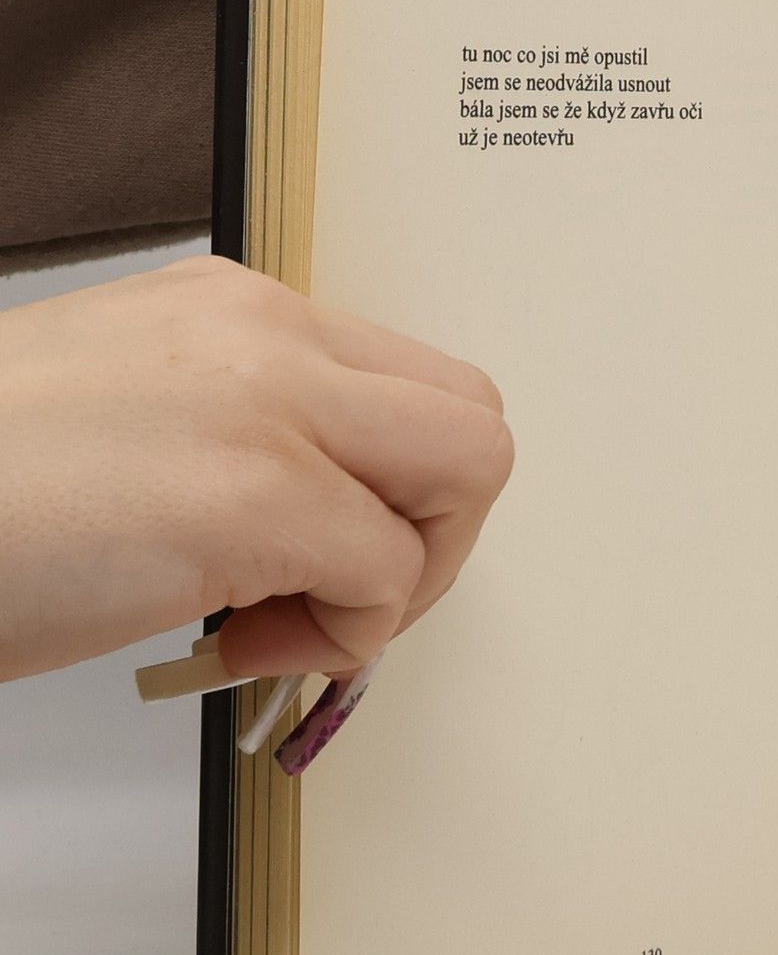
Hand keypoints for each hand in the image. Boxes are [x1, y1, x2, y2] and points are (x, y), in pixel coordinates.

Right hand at [0, 257, 513, 683]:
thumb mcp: (130, 419)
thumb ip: (246, 435)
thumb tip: (332, 516)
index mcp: (235, 313)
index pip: (413, 387)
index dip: (400, 487)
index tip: (329, 548)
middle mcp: (265, 334)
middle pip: (470, 420)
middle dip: (436, 528)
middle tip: (342, 590)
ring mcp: (267, 406)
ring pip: (467, 477)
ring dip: (403, 578)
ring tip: (283, 616)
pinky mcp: (252, 496)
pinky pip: (388, 575)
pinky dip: (339, 637)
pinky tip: (233, 641)